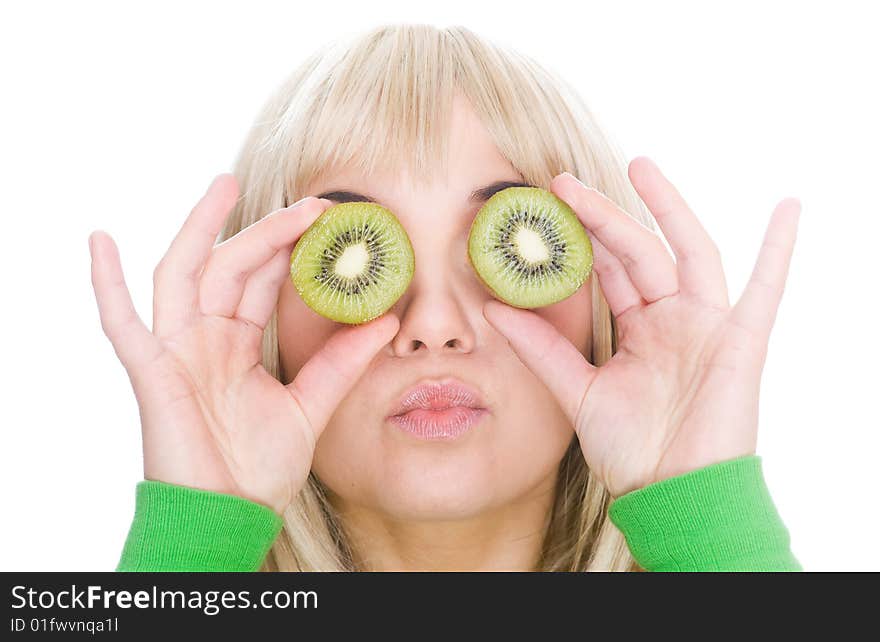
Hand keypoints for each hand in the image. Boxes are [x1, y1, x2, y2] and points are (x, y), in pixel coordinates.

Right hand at [89, 174, 397, 513]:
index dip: (288, 249)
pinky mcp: (151, 372)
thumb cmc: (259, 470)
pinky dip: (105, 282)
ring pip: (183, 274)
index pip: (260, 282)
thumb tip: (384, 320)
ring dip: (199, 229)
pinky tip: (100, 239)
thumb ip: (340, 364)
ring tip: (223, 185)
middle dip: (266, 232)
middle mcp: (204, 340)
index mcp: (236, 346)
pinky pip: (121, 323)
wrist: (229, 519)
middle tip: (309, 203)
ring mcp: (175, 352)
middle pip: (229, 268)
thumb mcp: (309, 407)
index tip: (325, 220)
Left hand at [483, 156, 800, 497]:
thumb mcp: (578, 391)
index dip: (580, 239)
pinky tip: (788, 207)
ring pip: (687, 253)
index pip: (609, 272)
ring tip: (640, 166)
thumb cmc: (632, 452)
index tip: (547, 208)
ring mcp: (708, 327)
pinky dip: (781, 250)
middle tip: (563, 182)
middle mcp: (673, 321)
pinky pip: (766, 290)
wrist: (671, 496)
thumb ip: (541, 349)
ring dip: (668, 208)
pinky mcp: (741, 343)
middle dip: (603, 216)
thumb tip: (494, 308)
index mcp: (640, 332)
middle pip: (639, 253)